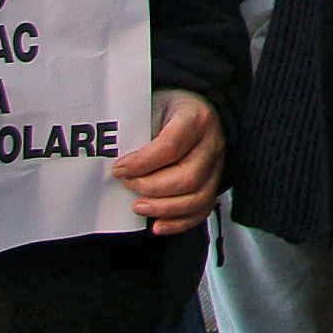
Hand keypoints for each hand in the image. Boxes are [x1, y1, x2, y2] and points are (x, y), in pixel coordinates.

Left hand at [113, 91, 222, 235]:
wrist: (189, 109)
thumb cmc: (166, 110)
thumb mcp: (150, 108)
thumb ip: (136, 133)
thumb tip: (116, 166)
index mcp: (195, 118)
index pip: (171, 146)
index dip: (142, 163)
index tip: (118, 169)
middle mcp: (212, 143)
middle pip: (187, 177)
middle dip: (151, 188)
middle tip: (128, 185)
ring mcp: (216, 166)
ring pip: (197, 198)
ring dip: (163, 208)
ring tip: (138, 206)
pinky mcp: (214, 184)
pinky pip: (203, 210)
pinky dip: (179, 223)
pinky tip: (157, 224)